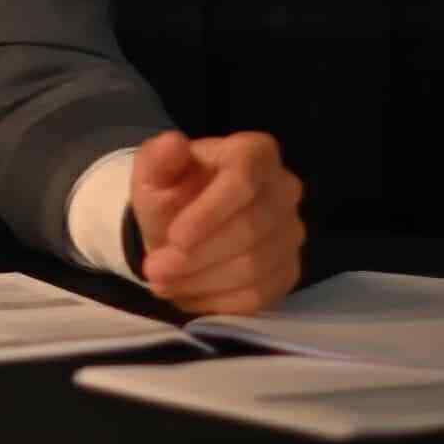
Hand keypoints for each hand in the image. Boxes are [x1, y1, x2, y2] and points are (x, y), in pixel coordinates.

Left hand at [129, 129, 304, 314]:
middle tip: (154, 270)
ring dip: (202, 281)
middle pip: (251, 229)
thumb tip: (173, 143)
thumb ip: (158, 158)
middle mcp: (285, 188)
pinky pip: (261, 296)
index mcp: (255, 152)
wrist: (179, 228)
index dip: (209, 213)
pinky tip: (187, 294)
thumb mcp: (152, 172)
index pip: (243, 180)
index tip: (175, 238)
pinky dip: (218, 301)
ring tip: (163, 282)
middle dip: (198, 255)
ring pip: (255, 268)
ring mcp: (292, 232)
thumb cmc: (170, 192)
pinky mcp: (289, 271)